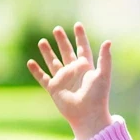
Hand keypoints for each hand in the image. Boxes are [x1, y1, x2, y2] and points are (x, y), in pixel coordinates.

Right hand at [27, 23, 112, 139]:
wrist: (88, 114)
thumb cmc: (98, 96)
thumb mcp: (103, 75)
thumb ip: (105, 58)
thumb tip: (108, 41)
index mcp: (86, 68)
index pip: (83, 48)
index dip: (80, 37)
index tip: (77, 25)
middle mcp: (74, 72)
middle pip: (67, 52)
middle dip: (62, 41)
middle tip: (57, 29)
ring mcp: (63, 80)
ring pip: (53, 62)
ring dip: (47, 52)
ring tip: (42, 41)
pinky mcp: (54, 89)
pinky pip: (43, 78)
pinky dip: (36, 71)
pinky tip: (30, 62)